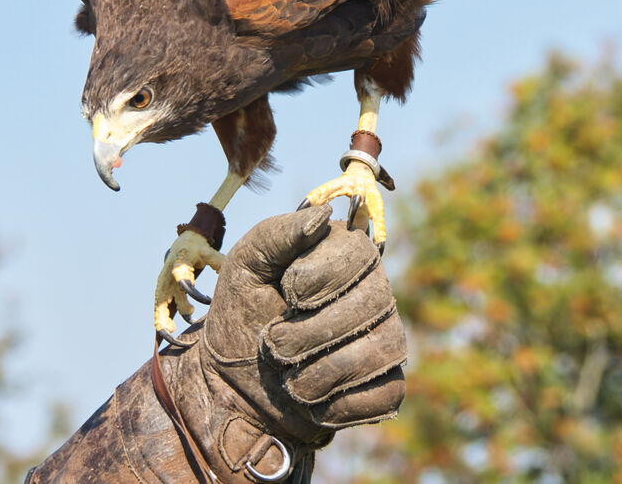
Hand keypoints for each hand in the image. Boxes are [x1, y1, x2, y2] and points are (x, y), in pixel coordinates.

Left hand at [163, 205, 406, 479]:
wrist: (235, 386)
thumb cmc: (243, 314)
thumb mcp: (245, 266)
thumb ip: (278, 234)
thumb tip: (323, 216)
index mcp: (345, 254)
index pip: (358, 253)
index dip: (316, 278)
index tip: (284, 293)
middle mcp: (374, 293)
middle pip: (370, 305)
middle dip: (307, 333)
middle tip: (272, 343)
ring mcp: (386, 340)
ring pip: (380, 352)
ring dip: (318, 374)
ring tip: (287, 378)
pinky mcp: (386, 386)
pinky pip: (387, 394)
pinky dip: (340, 405)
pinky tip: (314, 402)